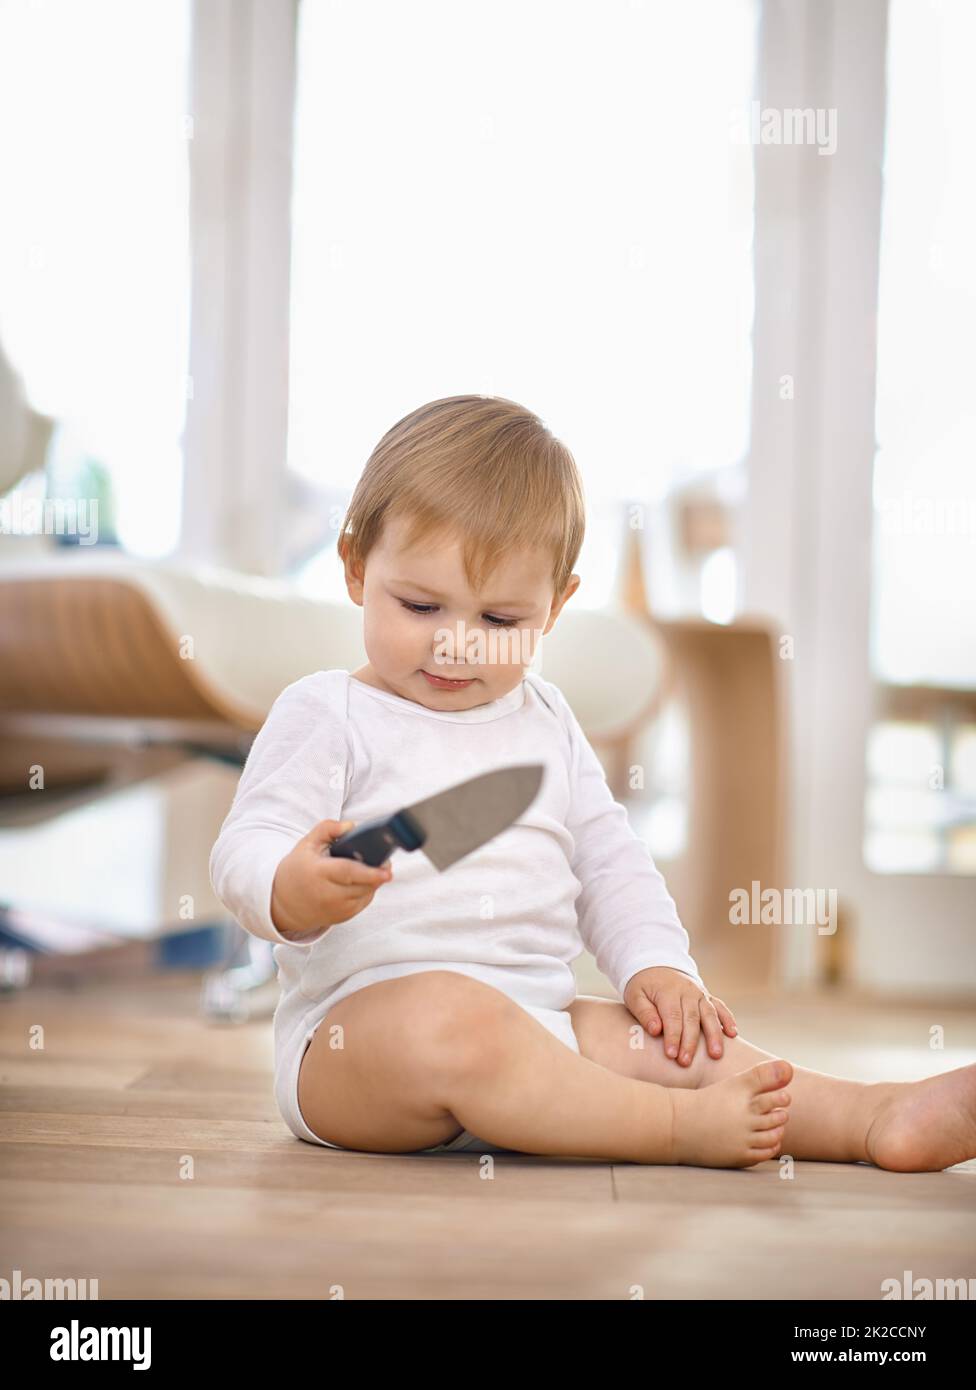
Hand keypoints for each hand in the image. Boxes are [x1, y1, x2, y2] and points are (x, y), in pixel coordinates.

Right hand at [271, 818, 392, 939]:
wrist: (283, 903)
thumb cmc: (298, 869)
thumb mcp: (307, 844)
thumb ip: (327, 829)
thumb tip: (351, 826)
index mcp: (318, 873)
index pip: (348, 873)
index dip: (369, 872)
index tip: (387, 871)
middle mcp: (327, 894)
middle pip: (362, 884)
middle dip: (378, 874)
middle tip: (386, 864)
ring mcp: (336, 909)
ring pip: (366, 893)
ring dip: (373, 881)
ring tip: (370, 868)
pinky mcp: (343, 917)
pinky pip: (364, 901)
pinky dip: (368, 889)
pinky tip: (361, 880)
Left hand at [622, 966, 736, 1067]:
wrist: (656, 965)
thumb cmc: (643, 986)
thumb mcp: (635, 995)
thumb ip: (644, 1012)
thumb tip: (656, 1030)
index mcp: (668, 991)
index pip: (672, 1016)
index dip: (673, 1037)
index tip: (671, 1055)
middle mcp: (687, 992)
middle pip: (692, 1019)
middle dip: (690, 1042)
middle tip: (686, 1062)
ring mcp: (700, 993)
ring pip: (710, 1014)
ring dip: (714, 1035)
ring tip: (716, 1054)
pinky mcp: (707, 996)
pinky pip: (720, 1007)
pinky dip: (728, 1019)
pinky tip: (733, 1034)